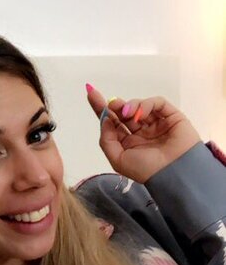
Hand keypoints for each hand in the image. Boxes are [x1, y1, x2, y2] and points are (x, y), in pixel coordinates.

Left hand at [86, 86, 200, 182]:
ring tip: (127, 114)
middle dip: (115, 105)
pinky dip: (147, 104)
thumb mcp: (117, 159)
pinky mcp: (170, 116)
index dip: (101, 108)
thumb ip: (106, 140)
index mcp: (128, 143)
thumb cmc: (146, 169)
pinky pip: (157, 103)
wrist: (174, 172)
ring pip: (139, 106)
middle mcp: (141, 132)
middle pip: (123, 112)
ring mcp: (156, 123)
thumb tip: (105, 119)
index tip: (90, 93)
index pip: (112, 122)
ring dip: (130, 106)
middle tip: (111, 104)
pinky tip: (141, 114)